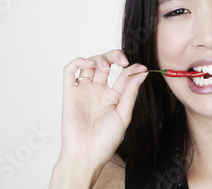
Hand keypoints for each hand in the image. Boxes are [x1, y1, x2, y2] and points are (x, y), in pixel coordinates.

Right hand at [58, 49, 147, 168]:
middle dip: (114, 56)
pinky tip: (89, 63)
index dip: (133, 68)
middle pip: (106, 64)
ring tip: (105, 65)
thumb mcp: (124, 115)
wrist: (86, 155)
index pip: (124, 75)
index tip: (141, 68)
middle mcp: (99, 91)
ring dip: (98, 58)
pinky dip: (78, 62)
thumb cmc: (105, 140)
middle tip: (123, 60)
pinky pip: (70, 72)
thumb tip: (142, 73)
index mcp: (114, 97)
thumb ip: (131, 92)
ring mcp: (84, 91)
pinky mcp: (70, 93)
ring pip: (89, 64)